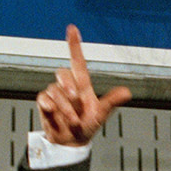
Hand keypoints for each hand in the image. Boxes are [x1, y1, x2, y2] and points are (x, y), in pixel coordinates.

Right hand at [36, 25, 131, 145]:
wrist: (72, 141)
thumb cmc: (88, 125)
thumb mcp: (101, 114)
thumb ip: (112, 102)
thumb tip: (127, 92)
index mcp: (82, 85)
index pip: (77, 60)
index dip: (74, 45)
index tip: (72, 28)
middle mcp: (68, 86)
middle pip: (62, 72)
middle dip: (68, 84)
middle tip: (76, 99)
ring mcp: (56, 94)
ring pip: (54, 89)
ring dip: (64, 105)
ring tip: (73, 119)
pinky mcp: (45, 103)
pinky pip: (43, 98)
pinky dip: (49, 105)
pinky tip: (52, 112)